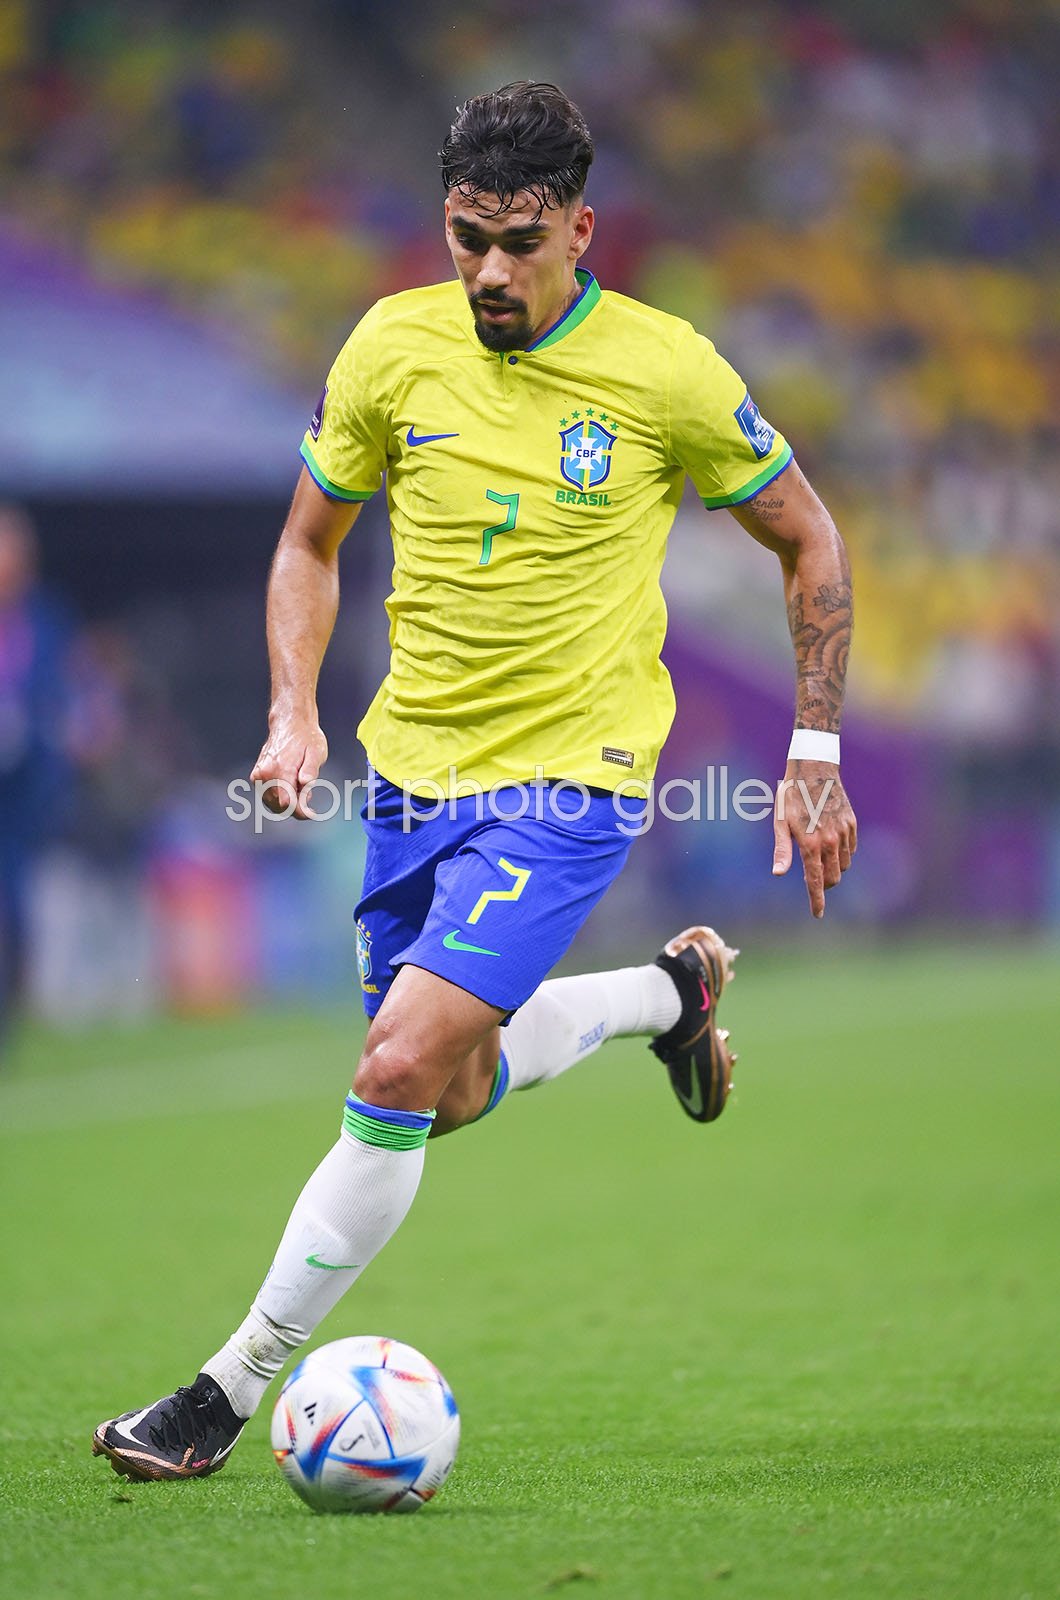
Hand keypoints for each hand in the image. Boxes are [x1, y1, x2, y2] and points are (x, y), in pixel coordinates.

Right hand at [250, 710, 327, 820]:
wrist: (290, 722)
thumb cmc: (306, 737)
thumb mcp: (316, 752)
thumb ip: (311, 770)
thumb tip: (307, 784)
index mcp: (280, 769)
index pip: (287, 803)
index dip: (301, 812)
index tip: (312, 813)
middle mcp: (265, 774)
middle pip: (279, 806)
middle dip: (296, 806)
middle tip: (309, 793)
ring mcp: (258, 775)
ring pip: (272, 803)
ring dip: (288, 802)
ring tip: (300, 785)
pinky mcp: (256, 775)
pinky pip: (268, 795)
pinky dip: (280, 796)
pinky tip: (291, 784)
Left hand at [772, 759, 856, 918]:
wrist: (815, 770)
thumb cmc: (792, 796)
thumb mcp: (780, 822)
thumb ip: (782, 850)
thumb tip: (779, 874)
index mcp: (810, 844)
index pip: (815, 881)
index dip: (817, 901)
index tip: (817, 914)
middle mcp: (830, 841)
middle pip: (833, 878)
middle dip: (824, 885)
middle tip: (813, 880)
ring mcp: (844, 833)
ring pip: (844, 865)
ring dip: (833, 869)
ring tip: (819, 858)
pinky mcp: (852, 824)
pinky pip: (851, 850)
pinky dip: (842, 854)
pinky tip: (831, 845)